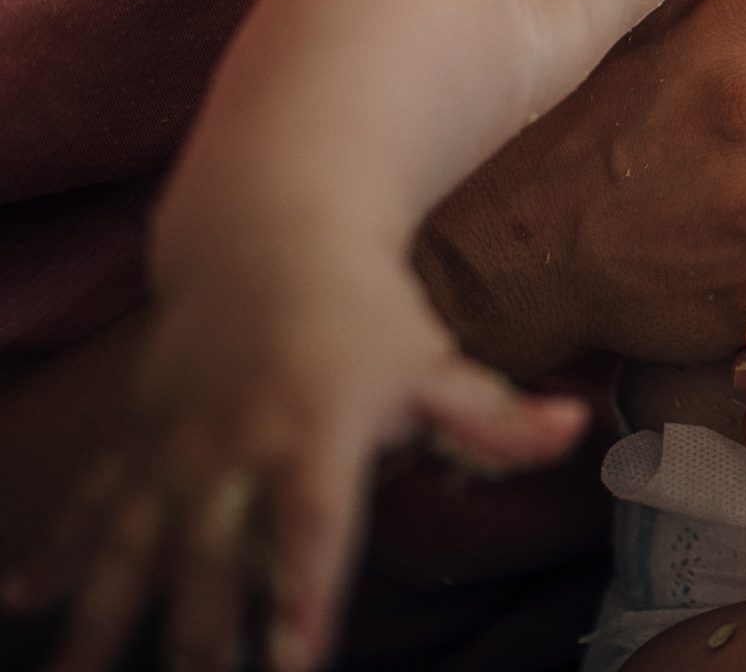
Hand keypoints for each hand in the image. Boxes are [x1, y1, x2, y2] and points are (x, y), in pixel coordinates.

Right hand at [11, 258, 585, 671]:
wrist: (265, 234)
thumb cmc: (365, 312)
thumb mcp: (433, 361)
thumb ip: (493, 416)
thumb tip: (573, 431)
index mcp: (314, 432)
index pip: (309, 531)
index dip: (298, 597)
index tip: (291, 662)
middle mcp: (233, 445)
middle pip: (209, 560)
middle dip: (200, 640)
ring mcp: (174, 445)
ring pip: (129, 546)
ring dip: (102, 620)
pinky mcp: (136, 440)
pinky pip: (90, 504)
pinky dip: (55, 554)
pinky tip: (22, 604)